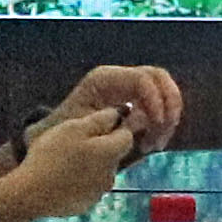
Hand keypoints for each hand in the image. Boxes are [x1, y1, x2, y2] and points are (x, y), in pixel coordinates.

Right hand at [0, 104, 138, 218]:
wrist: (32, 193)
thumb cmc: (53, 154)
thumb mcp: (74, 128)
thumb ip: (101, 119)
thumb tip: (118, 114)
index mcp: (111, 153)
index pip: (126, 136)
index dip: (113, 128)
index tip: (92, 127)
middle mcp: (111, 174)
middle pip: (112, 155)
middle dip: (99, 148)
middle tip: (72, 144)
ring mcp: (98, 192)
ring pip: (100, 172)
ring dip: (89, 165)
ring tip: (63, 162)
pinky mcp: (85, 205)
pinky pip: (88, 188)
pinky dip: (79, 183)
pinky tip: (60, 179)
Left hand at [55, 64, 186, 148]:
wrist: (51, 138)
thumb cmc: (63, 133)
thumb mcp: (85, 128)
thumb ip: (115, 123)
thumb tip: (142, 119)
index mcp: (105, 79)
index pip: (142, 79)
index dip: (155, 100)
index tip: (157, 125)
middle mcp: (119, 77)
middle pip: (159, 78)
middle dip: (169, 104)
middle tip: (164, 132)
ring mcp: (127, 87)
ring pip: (163, 90)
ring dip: (168, 116)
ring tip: (156, 144)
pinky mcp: (133, 100)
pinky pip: (157, 104)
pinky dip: (162, 122)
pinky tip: (152, 144)